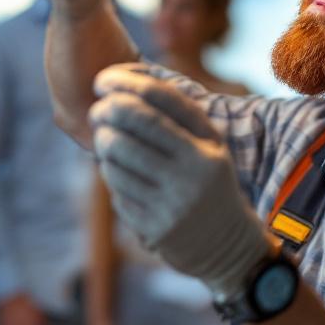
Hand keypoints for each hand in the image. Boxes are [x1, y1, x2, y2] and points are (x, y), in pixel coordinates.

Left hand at [89, 63, 274, 300]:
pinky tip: (118, 171)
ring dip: (103, 144)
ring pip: (116, 159)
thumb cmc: (208, 180)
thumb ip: (178, 115)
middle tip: (97, 109)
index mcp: (207, 147)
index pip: (161, 101)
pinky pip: (116, 191)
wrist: (227, 245)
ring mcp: (172, 203)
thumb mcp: (209, 146)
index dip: (126, 83)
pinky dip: (111, 175)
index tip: (104, 79)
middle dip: (106, 110)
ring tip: (106, 140)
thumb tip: (127, 81)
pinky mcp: (153, 228)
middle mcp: (192, 173)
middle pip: (133, 125)